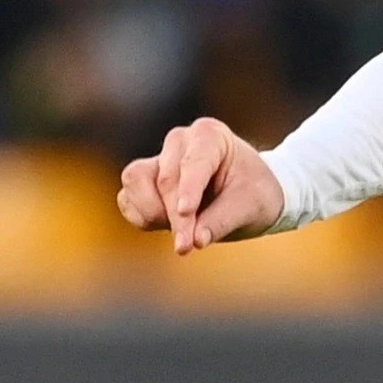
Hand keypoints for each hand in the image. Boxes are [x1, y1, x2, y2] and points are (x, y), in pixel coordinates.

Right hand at [116, 118, 286, 252]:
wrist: (249, 195)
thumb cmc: (255, 194)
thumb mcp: (251, 207)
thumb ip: (222, 221)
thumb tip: (194, 240)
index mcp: (210, 136)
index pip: (193, 164)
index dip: (188, 191)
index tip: (186, 214)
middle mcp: (179, 141)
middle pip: (165, 179)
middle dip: (175, 216)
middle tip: (186, 247)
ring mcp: (158, 159)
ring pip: (136, 180)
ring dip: (152, 212)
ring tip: (180, 232)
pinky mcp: (144, 180)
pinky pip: (127, 197)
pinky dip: (140, 215)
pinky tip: (162, 226)